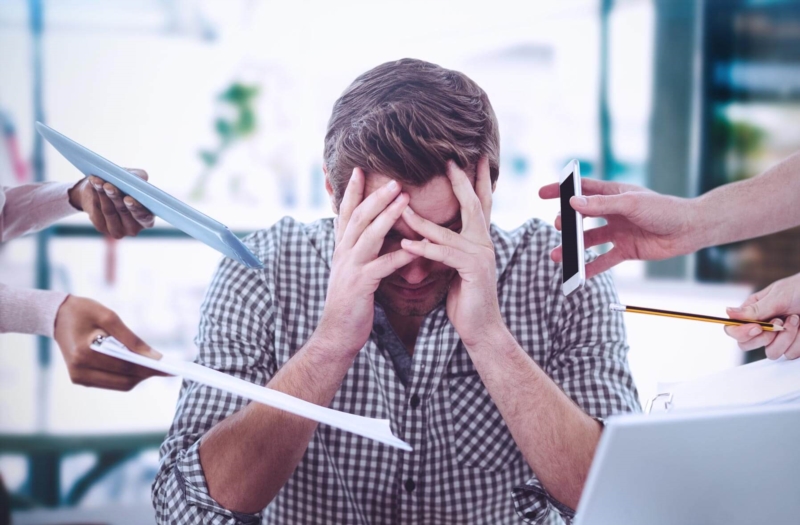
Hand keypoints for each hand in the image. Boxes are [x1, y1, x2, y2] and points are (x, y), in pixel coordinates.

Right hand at [54, 295, 165, 389]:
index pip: (124, 367)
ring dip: (138, 376)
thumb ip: (131, 338)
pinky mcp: (80, 379)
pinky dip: (126, 376)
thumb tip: (154, 356)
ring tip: (154, 366)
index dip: (148, 368)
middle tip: (166, 368)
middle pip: (123, 381)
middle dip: (146, 374)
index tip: (168, 368)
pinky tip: (138, 365)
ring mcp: (78, 377)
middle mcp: (79, 370)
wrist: (57, 316)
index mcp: (84, 353)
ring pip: (119, 385)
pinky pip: (111, 382)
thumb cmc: (83, 311)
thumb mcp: (109, 317)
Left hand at [68, 169, 154, 238]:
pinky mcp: (101, 227)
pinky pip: (97, 210)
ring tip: (98, 181)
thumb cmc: (125, 185)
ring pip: (109, 210)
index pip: (144, 217)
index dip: (137, 208)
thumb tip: (139, 178)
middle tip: (108, 186)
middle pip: (124, 212)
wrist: (104, 190)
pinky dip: (95, 194)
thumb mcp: (134, 178)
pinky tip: (94, 184)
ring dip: (103, 194)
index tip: (128, 198)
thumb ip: (140, 178)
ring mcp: (117, 229)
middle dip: (116, 197)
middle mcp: (134, 228)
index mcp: (147, 219)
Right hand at [315, 168, 418, 355]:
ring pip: (369, 235)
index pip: (346, 213)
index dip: (352, 191)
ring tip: (405, 200)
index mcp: (341, 248)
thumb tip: (370, 234)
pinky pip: (383, 266)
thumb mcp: (351, 271)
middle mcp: (343, 253)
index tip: (360, 169)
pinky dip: (401, 255)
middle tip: (394, 179)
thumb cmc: (350, 303)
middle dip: (376, 196)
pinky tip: (417, 248)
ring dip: (388, 216)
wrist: (336, 334)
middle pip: (359, 217)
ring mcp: (350, 268)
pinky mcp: (361, 285)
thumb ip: (360, 251)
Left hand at [400, 157, 503, 348]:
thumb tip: (430, 232)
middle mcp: (484, 243)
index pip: (479, 203)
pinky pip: (444, 255)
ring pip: (448, 231)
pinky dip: (424, 249)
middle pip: (473, 204)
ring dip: (421, 220)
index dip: (476, 180)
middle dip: (461, 181)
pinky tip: (406, 245)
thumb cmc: (465, 298)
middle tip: (449, 160)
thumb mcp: (455, 266)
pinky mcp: (472, 270)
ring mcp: (481, 255)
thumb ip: (448, 247)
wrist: (480, 328)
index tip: (473, 158)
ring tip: (401, 207)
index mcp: (480, 239)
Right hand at [538, 179, 696, 278]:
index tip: (542, 193)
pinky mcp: (626, 250)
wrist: (689, 230)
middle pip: (582, 217)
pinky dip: (591, 268)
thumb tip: (573, 203)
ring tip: (557, 256)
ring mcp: (618, 232)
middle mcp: (613, 212)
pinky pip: (604, 260)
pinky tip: (578, 274)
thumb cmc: (664, 209)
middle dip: (566, 223)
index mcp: (614, 194)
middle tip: (557, 227)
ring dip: (573, 248)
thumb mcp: (631, 203)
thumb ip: (601, 204)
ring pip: (589, 240)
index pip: (582, 189)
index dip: (562, 190)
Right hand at [724, 272, 799, 359]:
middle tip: (779, 323)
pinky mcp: (793, 346)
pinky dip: (799, 342)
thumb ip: (754, 310)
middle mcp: (762, 327)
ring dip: (787, 337)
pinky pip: (790, 354)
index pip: (733, 329)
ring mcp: (778, 338)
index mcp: (753, 312)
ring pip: (771, 352)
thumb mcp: (778, 297)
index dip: (741, 332)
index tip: (757, 328)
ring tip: (796, 319)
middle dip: (765, 337)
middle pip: (747, 345)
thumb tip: (727, 312)